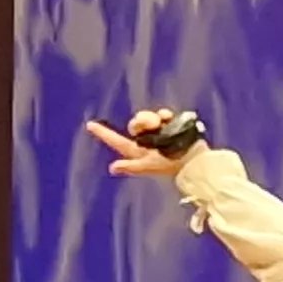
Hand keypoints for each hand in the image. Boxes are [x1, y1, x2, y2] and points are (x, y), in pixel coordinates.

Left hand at [84, 111, 198, 180]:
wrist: (192, 159)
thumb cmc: (170, 165)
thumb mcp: (148, 165)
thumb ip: (132, 166)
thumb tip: (112, 167)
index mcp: (137, 150)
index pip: (117, 141)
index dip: (103, 134)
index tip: (89, 125)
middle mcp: (145, 140)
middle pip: (134, 124)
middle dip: (141, 121)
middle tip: (153, 125)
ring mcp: (157, 132)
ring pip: (147, 116)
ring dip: (152, 117)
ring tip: (162, 123)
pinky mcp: (170, 126)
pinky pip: (161, 114)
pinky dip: (164, 114)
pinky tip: (168, 118)